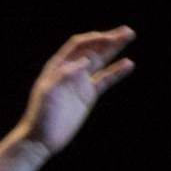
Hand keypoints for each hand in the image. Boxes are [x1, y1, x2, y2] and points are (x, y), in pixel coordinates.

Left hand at [17, 28, 135, 155]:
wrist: (41, 139)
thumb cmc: (40, 115)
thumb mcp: (48, 93)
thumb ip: (64, 75)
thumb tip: (85, 61)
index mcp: (58, 65)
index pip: (78, 45)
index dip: (93, 39)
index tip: (108, 38)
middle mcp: (71, 70)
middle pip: (93, 49)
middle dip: (109, 39)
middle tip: (127, 32)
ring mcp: (81, 82)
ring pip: (101, 61)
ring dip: (115, 48)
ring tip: (129, 36)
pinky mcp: (88, 96)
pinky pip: (105, 80)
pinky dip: (116, 72)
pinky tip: (128, 64)